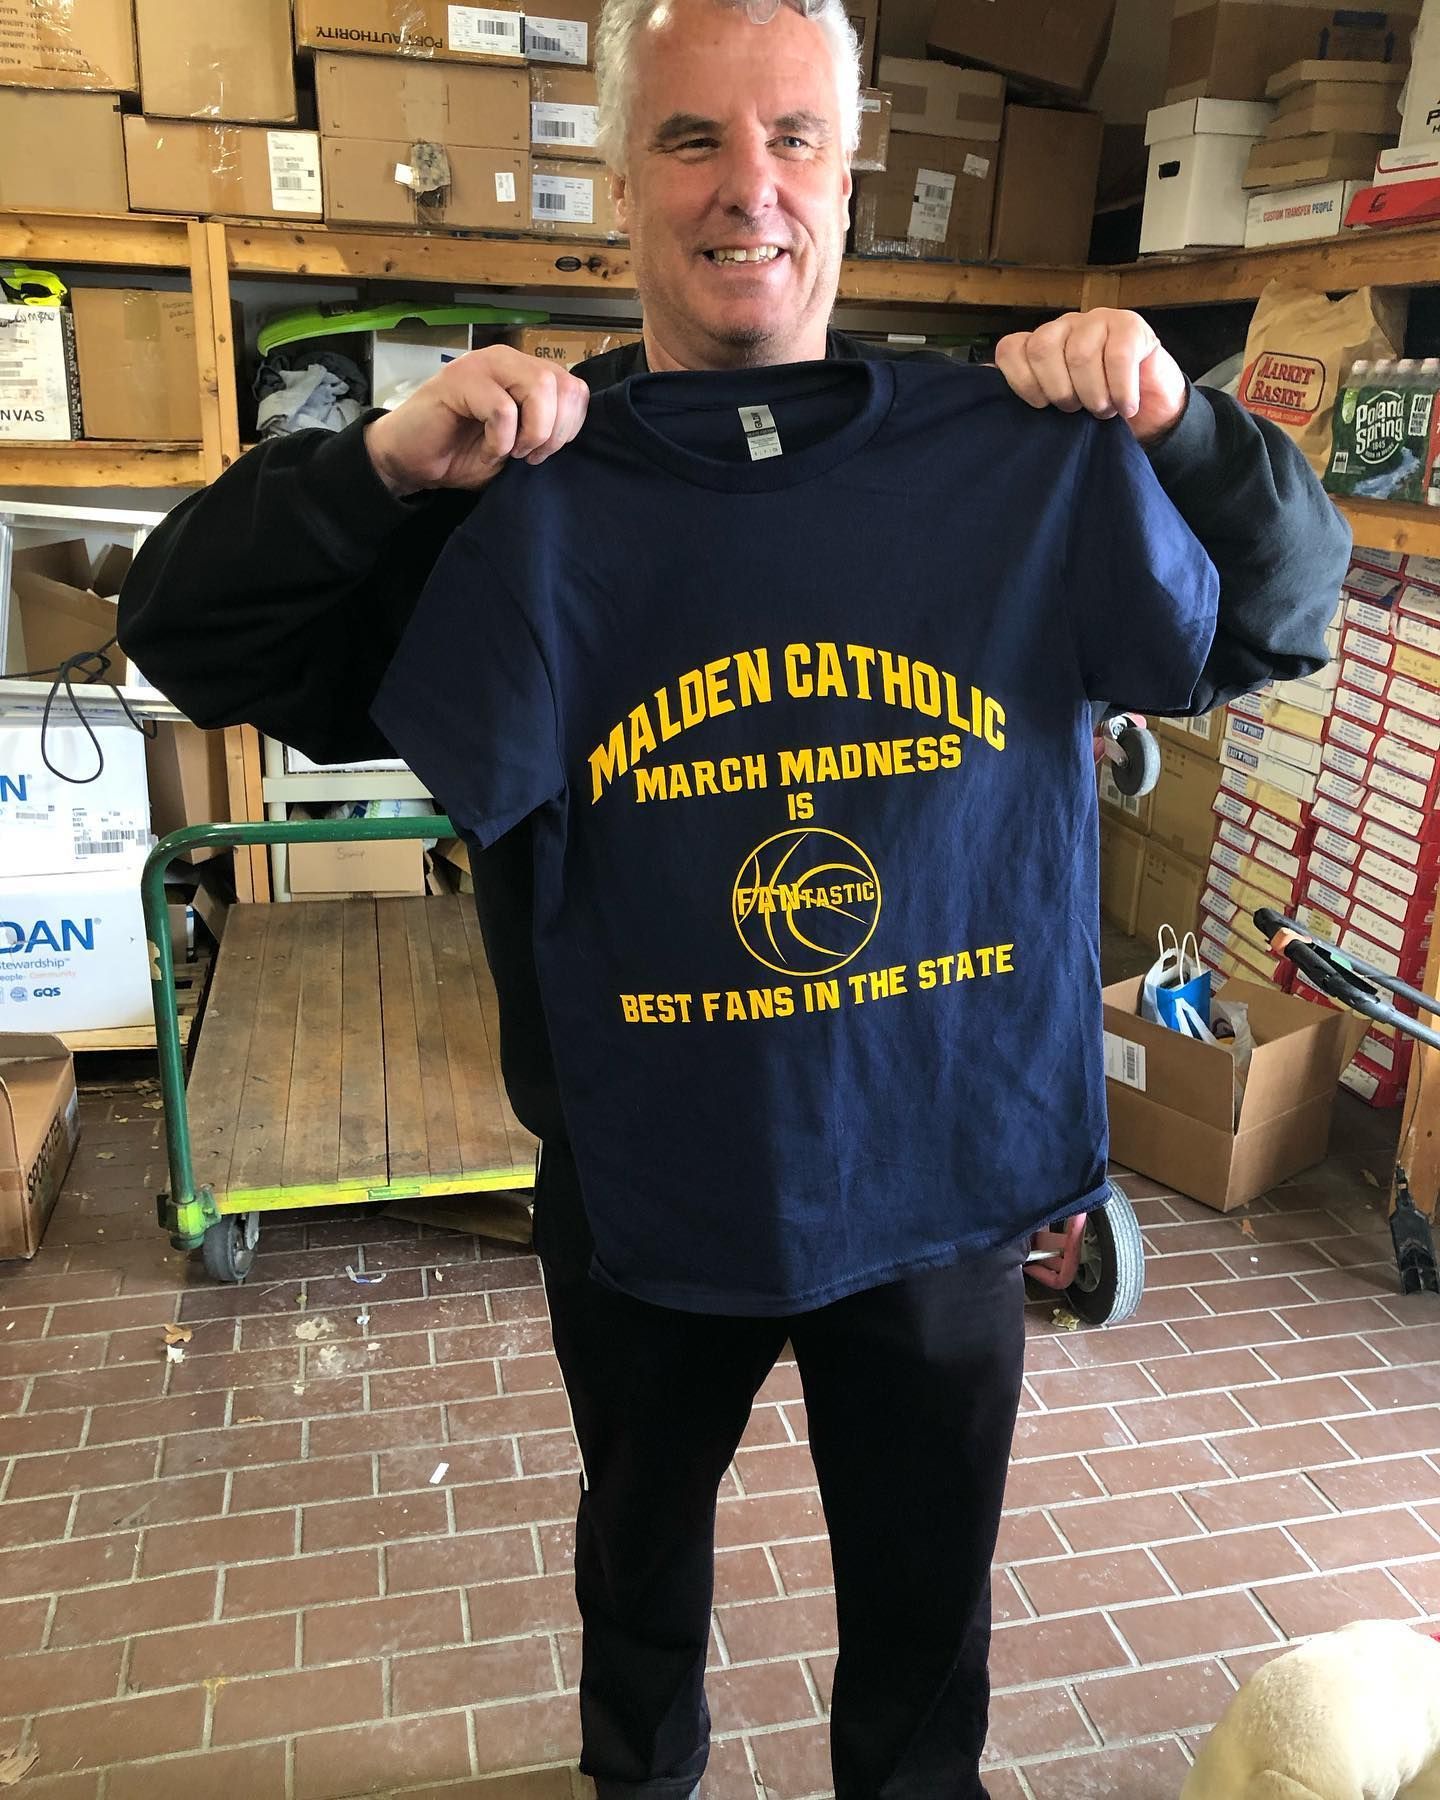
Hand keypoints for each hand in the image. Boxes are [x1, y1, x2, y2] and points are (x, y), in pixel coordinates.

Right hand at [364, 346, 590, 496]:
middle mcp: (509, 361)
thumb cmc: (462, 453)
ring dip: (532, 431)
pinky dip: (500, 440)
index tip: (541, 453)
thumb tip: (573, 431)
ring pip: (540, 387)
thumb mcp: (516, 446)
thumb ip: (544, 429)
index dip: (569, 427)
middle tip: (528, 455)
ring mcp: (484, 365)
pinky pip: (503, 409)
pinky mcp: (460, 379)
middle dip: (555, 433)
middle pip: (564, 385)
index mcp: (525, 372)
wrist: (410, 460)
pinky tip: (485, 449)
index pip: (575, 388)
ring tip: (509, 451)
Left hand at [995, 310, 1188, 446]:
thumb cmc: (1098, 407)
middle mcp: (1064, 326)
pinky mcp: (1130, 325)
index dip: (1022, 383)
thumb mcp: (1060, 409)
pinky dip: (1121, 390)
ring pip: (1080, 355)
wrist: (1152, 408)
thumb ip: (1033, 400)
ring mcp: (1097, 320)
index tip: (1042, 406)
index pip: (1010, 350)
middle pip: (1042, 349)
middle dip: (1060, 391)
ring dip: (1093, 394)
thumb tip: (995, 408)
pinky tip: (1126, 406)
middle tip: (1077, 410)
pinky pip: (1117, 356)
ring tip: (1104, 410)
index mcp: (1040, 345)